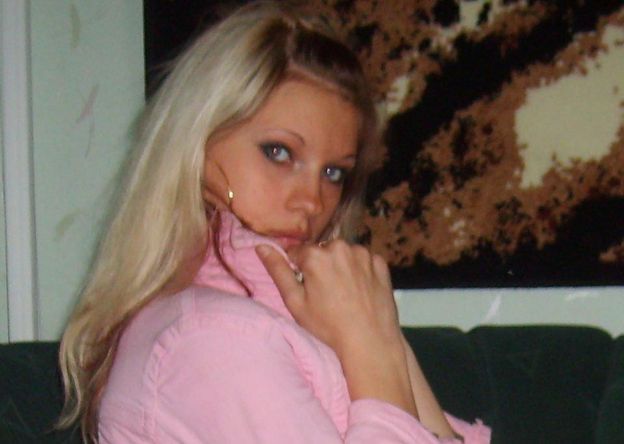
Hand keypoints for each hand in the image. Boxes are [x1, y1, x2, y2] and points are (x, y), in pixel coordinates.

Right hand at [256, 241, 416, 415]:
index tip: (306, 288)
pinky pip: (363, 261)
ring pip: (343, 254)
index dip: (298, 270)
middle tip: (325, 295)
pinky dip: (359, 271)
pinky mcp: (380, 263)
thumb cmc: (328, 327)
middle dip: (320, 266)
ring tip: (343, 294)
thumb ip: (277, 270)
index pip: (297, 252)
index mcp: (316, 255)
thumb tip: (261, 246)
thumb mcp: (295, 302)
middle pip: (321, 251)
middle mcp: (341, 247)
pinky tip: (359, 292)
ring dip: (340, 267)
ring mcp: (363, 254)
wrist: (371, 343)